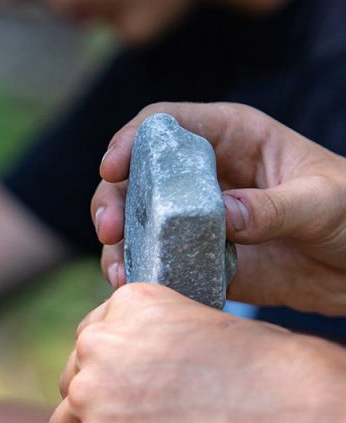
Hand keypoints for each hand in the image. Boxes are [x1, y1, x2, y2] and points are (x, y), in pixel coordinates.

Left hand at [48, 282, 311, 422]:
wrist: (276, 410)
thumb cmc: (263, 371)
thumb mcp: (202, 324)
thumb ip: (162, 340)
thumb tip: (156, 374)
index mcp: (126, 306)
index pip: (90, 339)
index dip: (97, 369)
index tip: (106, 390)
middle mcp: (97, 346)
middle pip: (72, 383)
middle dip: (86, 407)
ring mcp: (90, 398)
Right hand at [91, 102, 345, 314]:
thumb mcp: (323, 202)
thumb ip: (275, 207)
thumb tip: (222, 215)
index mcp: (232, 139)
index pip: (166, 125)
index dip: (130, 140)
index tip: (112, 167)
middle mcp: (203, 177)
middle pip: (135, 177)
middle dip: (112, 201)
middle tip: (108, 230)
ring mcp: (195, 221)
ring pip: (137, 223)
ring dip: (118, 245)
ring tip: (119, 272)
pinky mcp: (194, 260)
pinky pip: (155, 263)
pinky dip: (138, 275)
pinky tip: (133, 287)